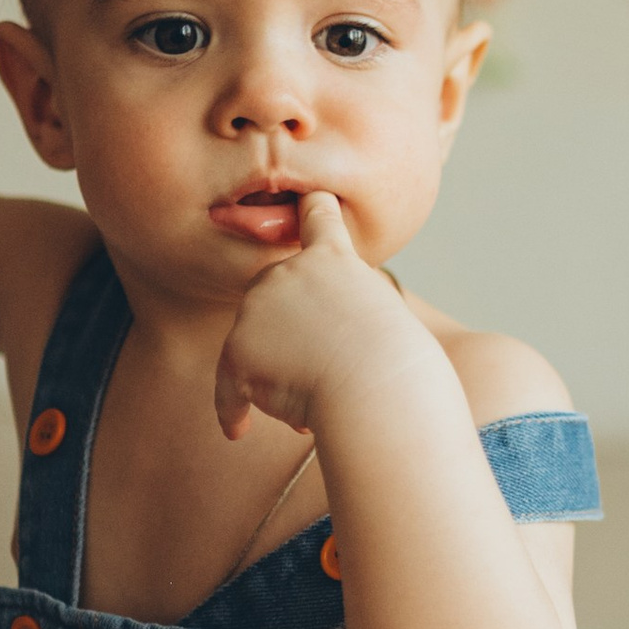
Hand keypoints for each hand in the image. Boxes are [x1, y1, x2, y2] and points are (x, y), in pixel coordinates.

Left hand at [213, 189, 405, 439]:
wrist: (377, 386)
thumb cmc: (398, 368)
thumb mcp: (385, 324)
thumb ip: (346, 319)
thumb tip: (315, 355)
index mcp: (335, 259)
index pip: (318, 218)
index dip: (312, 209)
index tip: (308, 197)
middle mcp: (289, 272)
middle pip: (272, 301)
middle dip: (285, 338)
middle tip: (319, 376)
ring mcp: (259, 307)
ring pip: (254, 347)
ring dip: (274, 378)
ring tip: (310, 408)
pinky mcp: (239, 347)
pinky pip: (230, 385)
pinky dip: (233, 409)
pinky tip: (238, 431)